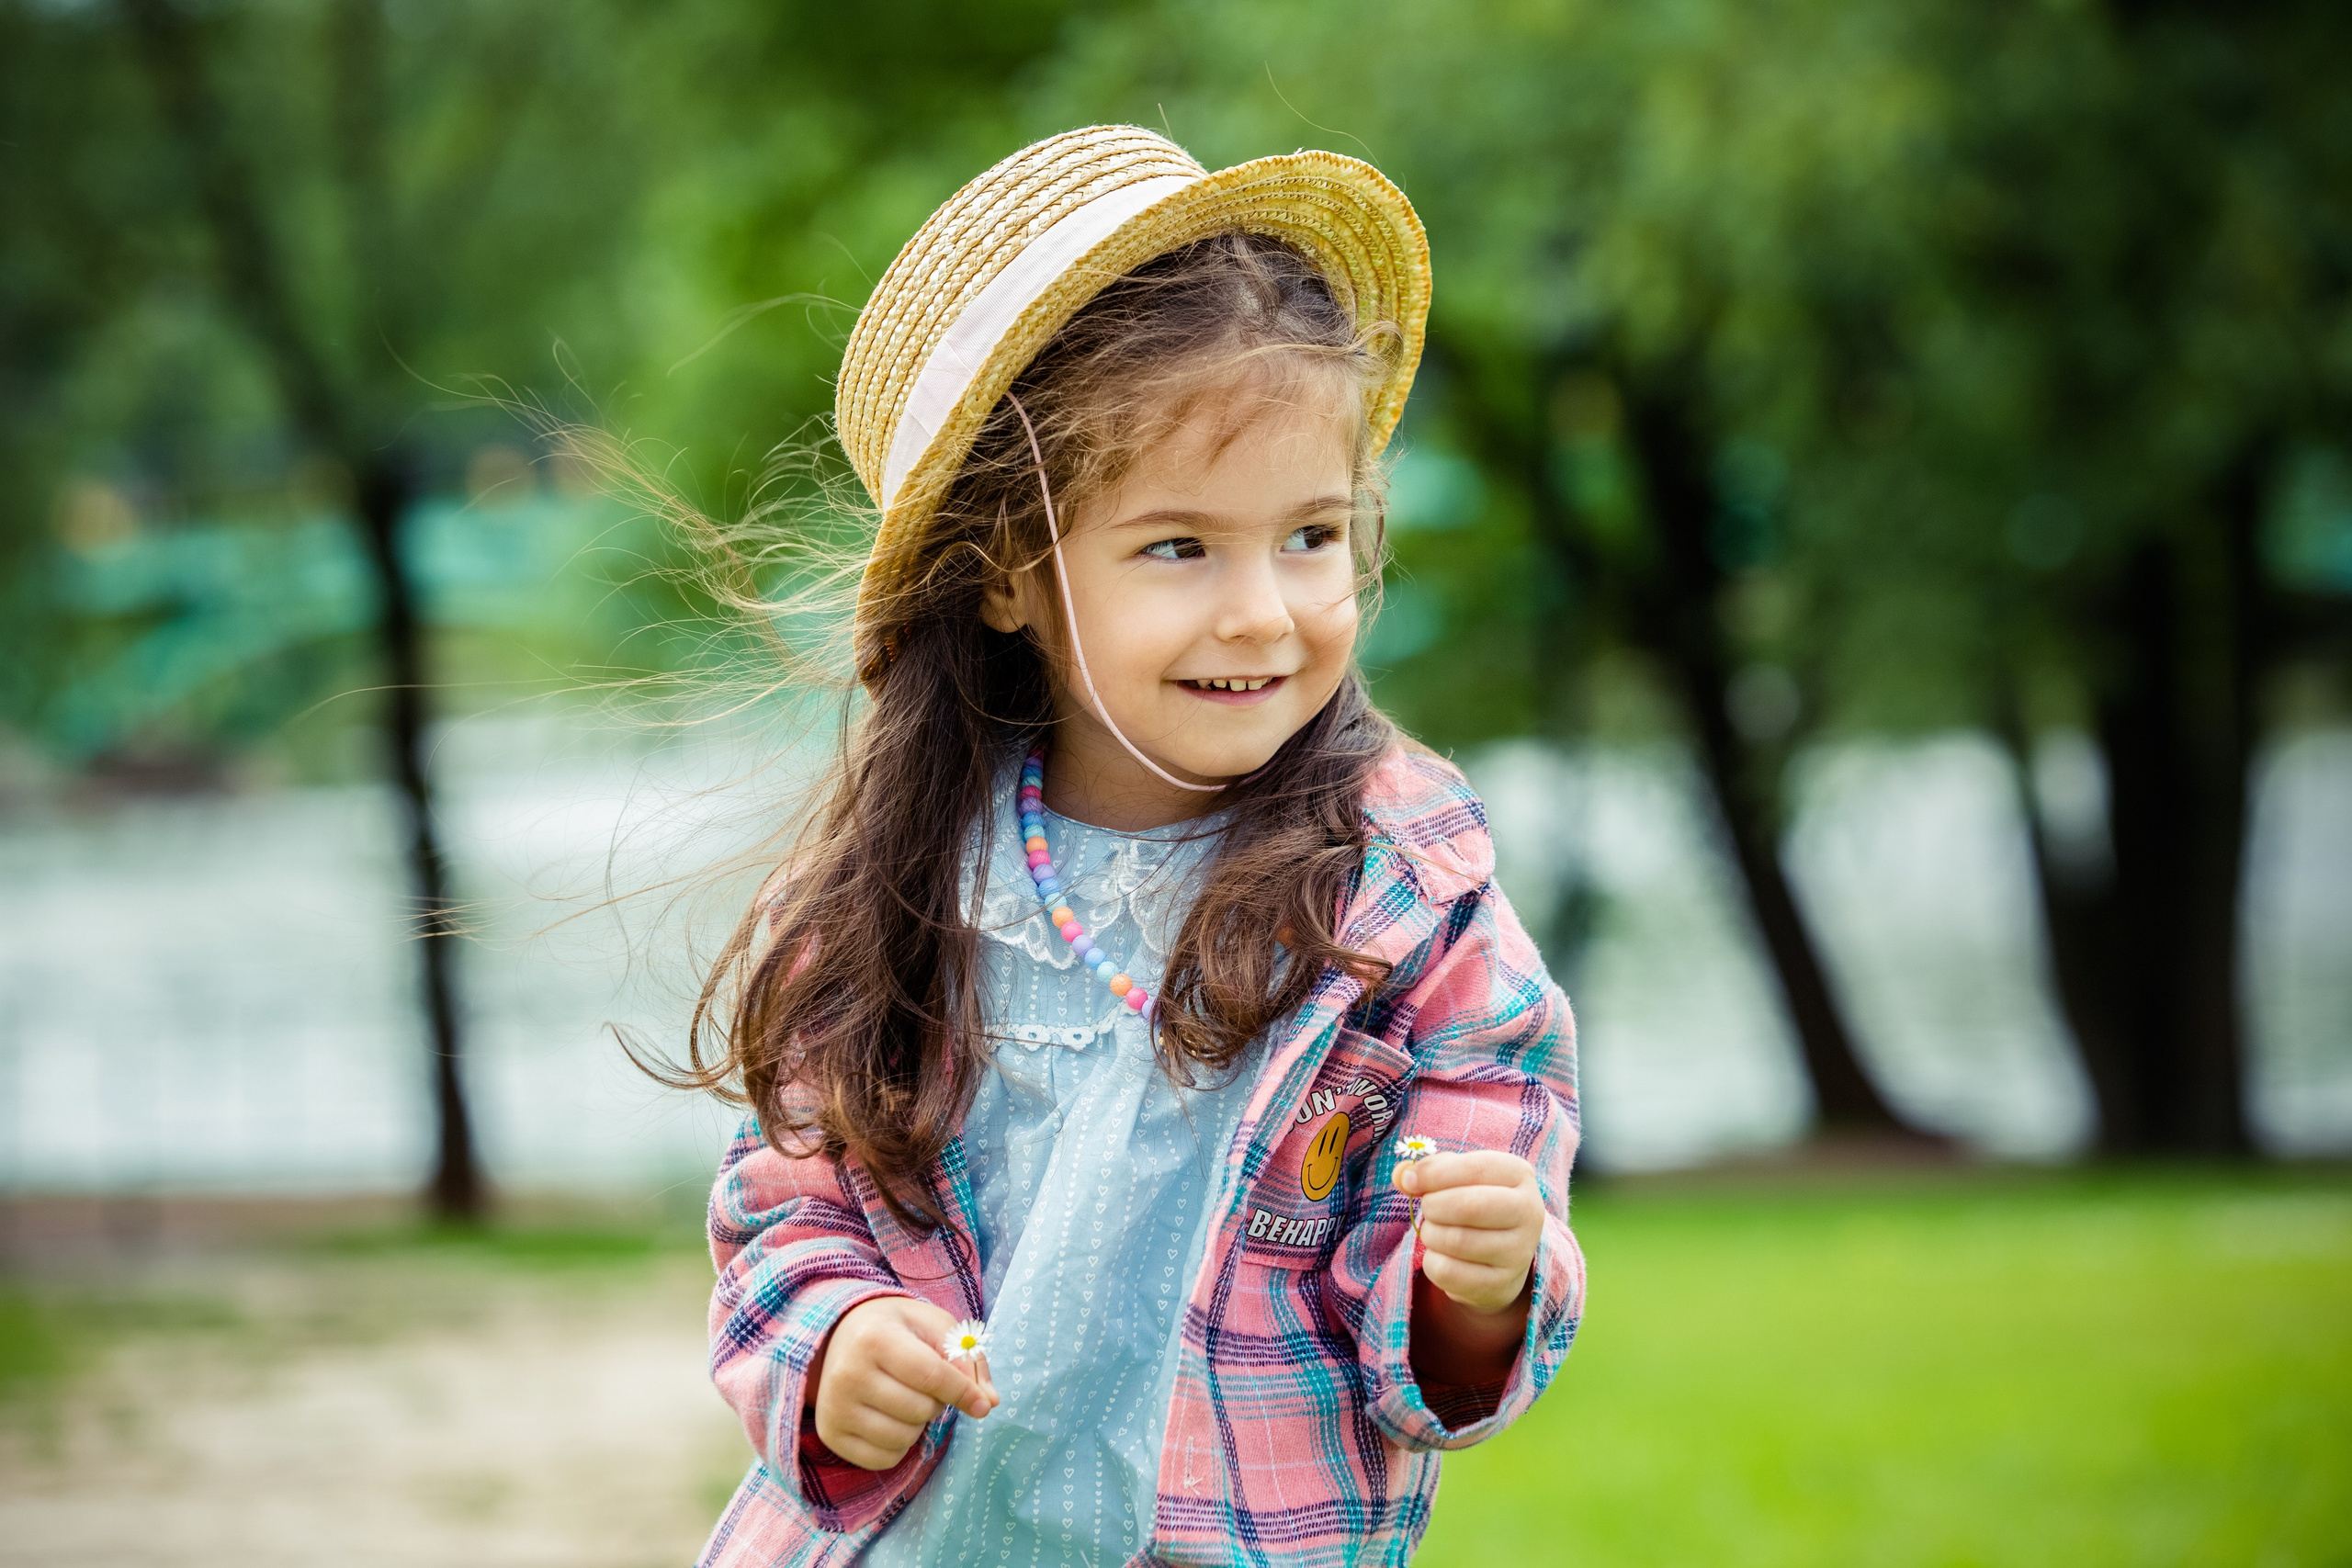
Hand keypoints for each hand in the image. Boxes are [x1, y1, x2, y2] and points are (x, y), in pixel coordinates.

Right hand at [810, 1296, 997, 1470]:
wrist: (841, 1335)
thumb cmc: (897, 1329)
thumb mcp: (935, 1327)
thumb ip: (967, 1360)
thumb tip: (989, 1403)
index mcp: (875, 1338)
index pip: (931, 1376)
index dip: (964, 1392)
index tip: (982, 1404)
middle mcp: (848, 1374)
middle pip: (919, 1410)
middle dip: (935, 1402)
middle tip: (923, 1385)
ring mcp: (835, 1407)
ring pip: (903, 1438)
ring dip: (918, 1424)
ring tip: (905, 1398)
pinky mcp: (830, 1433)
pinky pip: (883, 1459)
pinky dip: (898, 1446)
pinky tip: (890, 1419)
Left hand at [1394, 1149, 1543, 1316]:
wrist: (1501, 1256)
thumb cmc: (1475, 1203)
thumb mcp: (1458, 1178)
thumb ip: (1428, 1170)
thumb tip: (1402, 1176)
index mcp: (1520, 1175)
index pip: (1475, 1169)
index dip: (1434, 1174)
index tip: (1409, 1181)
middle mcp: (1529, 1213)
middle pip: (1468, 1206)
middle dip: (1433, 1206)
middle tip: (1428, 1209)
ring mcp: (1519, 1253)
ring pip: (1456, 1241)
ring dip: (1431, 1234)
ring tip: (1436, 1231)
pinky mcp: (1502, 1285)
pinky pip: (1448, 1272)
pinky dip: (1432, 1262)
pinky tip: (1442, 1256)